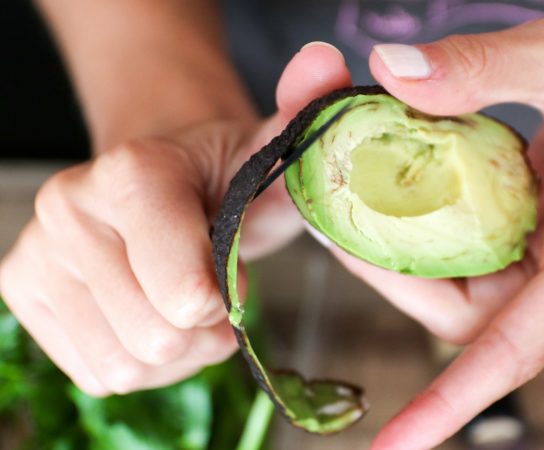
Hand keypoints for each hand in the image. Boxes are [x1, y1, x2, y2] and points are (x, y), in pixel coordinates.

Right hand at [0, 44, 350, 395]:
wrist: (162, 178)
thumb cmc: (225, 175)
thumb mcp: (272, 153)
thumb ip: (304, 113)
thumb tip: (325, 62)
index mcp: (131, 174)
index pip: (186, 294)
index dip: (225, 298)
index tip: (233, 271)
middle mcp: (67, 210)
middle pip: (157, 338)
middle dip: (204, 332)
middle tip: (216, 295)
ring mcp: (35, 255)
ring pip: (126, 365)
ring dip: (176, 352)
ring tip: (185, 305)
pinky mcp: (23, 294)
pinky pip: (99, 374)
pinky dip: (142, 363)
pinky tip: (153, 317)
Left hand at [332, 0, 543, 447]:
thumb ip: (476, 71)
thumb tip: (390, 75)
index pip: (511, 351)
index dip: (448, 403)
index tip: (393, 444)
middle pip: (472, 306)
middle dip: (400, 273)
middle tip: (340, 224)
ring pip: (474, 262)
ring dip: (417, 235)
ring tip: (358, 192)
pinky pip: (487, 216)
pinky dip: (444, 198)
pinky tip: (411, 163)